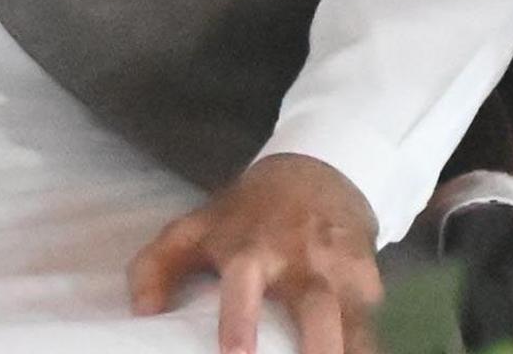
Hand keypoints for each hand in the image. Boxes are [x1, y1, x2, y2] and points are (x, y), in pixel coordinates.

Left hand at [128, 153, 382, 353]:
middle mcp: (302, 262)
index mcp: (250, 250)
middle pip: (318, 310)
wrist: (314, 175)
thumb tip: (141, 313)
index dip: (240, 319)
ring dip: (347, 349)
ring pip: (354, 322)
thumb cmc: (244, 216)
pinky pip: (371, 327)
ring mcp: (342, 274)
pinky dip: (365, 345)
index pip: (244, 284)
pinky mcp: (371, 284)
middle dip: (319, 348)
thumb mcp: (193, 229)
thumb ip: (156, 267)